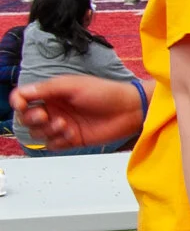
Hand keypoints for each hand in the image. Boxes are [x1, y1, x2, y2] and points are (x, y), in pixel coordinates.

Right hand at [9, 75, 145, 147]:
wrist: (129, 110)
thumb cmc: (106, 93)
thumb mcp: (73, 85)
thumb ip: (47, 89)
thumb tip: (22, 93)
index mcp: (52, 93)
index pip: (23, 98)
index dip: (18, 102)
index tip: (22, 105)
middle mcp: (55, 109)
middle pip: (26, 118)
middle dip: (32, 119)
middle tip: (46, 116)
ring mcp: (62, 125)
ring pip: (38, 133)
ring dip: (47, 130)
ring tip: (65, 124)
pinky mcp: (72, 139)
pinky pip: (53, 145)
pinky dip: (58, 141)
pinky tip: (72, 134)